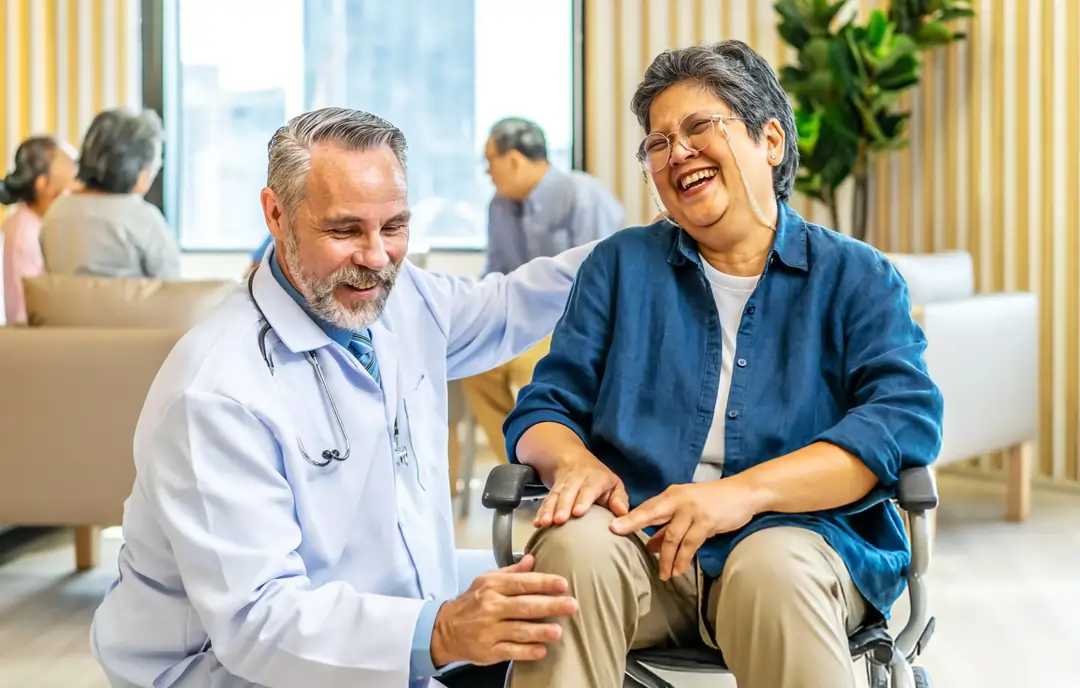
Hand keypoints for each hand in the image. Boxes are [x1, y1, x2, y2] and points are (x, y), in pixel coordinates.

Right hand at [430, 554, 577, 666]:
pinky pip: (510, 651)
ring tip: (559, 631)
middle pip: (524, 606)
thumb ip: (511, 571)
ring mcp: (488, 630)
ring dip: (540, 631)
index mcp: (492, 587)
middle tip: (571, 605)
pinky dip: (526, 651)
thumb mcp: (486, 580)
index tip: (563, 583)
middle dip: (549, 605)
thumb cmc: (471, 602)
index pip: (521, 583)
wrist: (445, 629)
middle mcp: (490, 607)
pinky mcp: (488, 651)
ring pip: (518, 630)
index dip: (543, 583)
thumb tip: (532, 559)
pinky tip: (541, 650)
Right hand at [534, 449, 628, 526]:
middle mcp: (576, 479)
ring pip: (554, 496)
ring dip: (548, 509)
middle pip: (568, 492)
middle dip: (562, 506)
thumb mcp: (614, 485)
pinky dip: (540, 512)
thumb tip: (622, 512)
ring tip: (545, 523)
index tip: (578, 512)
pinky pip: (545, 501)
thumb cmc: (599, 480)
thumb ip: (619, 499)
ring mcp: (562, 485)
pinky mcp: (552, 491)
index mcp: (595, 478)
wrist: (574, 460)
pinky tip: (537, 523)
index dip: (583, 499)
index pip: (589, 488)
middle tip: (559, 520)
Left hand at [609, 479, 761, 580]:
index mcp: (672, 495)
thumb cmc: (713, 502)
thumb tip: (651, 547)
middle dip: (633, 523)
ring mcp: (692, 510)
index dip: (629, 517)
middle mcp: (679, 500)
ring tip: (663, 574)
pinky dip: (683, 559)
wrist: (742, 493)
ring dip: (666, 558)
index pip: (647, 507)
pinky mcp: (706, 521)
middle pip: (652, 513)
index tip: (612, 526)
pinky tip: (678, 570)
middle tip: (616, 533)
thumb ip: (669, 526)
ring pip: (672, 536)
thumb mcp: (688, 510)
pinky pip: (690, 544)